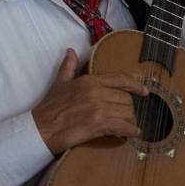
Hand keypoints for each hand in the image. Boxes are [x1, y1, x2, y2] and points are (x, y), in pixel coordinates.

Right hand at [32, 49, 148, 154]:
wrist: (39, 128)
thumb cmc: (49, 107)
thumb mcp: (60, 83)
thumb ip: (69, 67)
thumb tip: (71, 51)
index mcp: (90, 81)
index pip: (120, 79)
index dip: (136, 85)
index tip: (145, 91)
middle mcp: (96, 92)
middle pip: (126, 99)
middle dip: (128, 109)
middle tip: (126, 116)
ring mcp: (98, 108)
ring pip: (127, 112)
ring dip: (130, 121)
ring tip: (127, 126)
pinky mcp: (98, 124)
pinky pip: (123, 126)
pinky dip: (131, 131)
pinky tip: (133, 134)